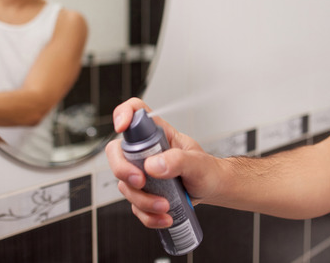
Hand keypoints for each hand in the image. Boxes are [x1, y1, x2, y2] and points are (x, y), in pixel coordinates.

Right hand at [106, 98, 222, 227]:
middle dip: (123, 170)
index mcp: (158, 134)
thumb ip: (179, 160)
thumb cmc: (208, 170)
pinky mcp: (144, 193)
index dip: (123, 114)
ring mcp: (142, 173)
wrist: (213, 190)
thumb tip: (153, 165)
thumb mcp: (199, 163)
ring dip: (142, 200)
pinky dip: (147, 215)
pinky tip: (164, 217)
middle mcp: (146, 152)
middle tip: (140, 182)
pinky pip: (135, 206)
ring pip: (124, 185)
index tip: (121, 128)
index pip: (135, 112)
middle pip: (117, 152)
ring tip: (165, 206)